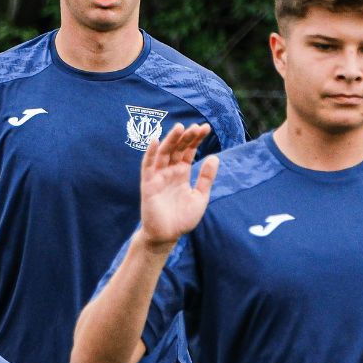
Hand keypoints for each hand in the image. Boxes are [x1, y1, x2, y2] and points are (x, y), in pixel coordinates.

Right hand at [139, 122, 218, 251]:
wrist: (167, 236)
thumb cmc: (182, 219)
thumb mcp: (200, 197)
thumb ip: (206, 178)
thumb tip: (214, 157)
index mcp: (182, 173)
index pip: (188, 151)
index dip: (196, 139)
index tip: (205, 128)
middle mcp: (169, 172)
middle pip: (177, 149)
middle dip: (186, 137)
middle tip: (196, 126)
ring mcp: (158, 177)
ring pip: (163, 153)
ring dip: (170, 140)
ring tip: (180, 127)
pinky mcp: (148, 184)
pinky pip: (148, 166)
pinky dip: (151, 153)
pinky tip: (156, 141)